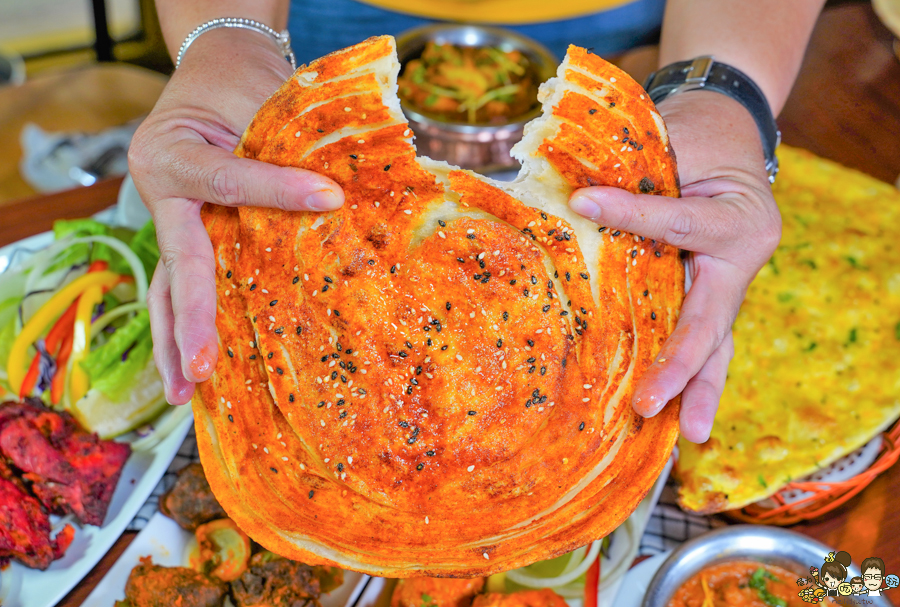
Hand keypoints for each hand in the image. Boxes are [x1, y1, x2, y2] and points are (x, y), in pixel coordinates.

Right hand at [129, 30, 344, 404]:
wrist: (216, 69)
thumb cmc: (242, 83)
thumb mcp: (264, 100)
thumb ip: (289, 147)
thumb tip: (344, 196)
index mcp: (173, 150)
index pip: (227, 179)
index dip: (277, 190)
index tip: (330, 197)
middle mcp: (161, 190)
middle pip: (176, 264)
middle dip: (190, 321)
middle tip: (202, 370)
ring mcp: (170, 217)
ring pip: (167, 286)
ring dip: (175, 341)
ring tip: (185, 393)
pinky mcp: (187, 233)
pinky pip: (186, 282)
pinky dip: (191, 322)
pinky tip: (200, 363)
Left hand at [568, 91, 780, 442]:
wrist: (729, 135)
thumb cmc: (696, 136)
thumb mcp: (673, 142)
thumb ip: (635, 173)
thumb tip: (566, 199)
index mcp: (738, 217)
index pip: (678, 226)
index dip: (631, 215)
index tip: (581, 203)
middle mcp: (741, 261)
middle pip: (711, 321)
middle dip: (679, 366)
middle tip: (649, 401)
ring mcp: (728, 286)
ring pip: (716, 347)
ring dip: (697, 392)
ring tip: (688, 435)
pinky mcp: (710, 299)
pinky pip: (702, 342)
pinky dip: (689, 377)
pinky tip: (675, 417)